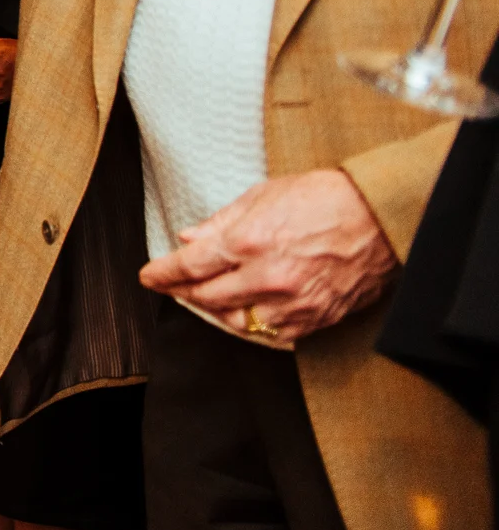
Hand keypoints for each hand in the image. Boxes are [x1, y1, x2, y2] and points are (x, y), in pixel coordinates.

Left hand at [137, 169, 398, 345]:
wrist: (381, 217)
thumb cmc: (324, 198)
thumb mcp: (263, 196)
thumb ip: (221, 222)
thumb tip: (188, 238)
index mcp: (249, 241)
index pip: (190, 267)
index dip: (163, 274)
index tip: (148, 277)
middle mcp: (268, 277)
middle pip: (207, 298)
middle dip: (183, 293)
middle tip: (173, 287)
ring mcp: (294, 302)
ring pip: (238, 322)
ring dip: (217, 311)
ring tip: (208, 298)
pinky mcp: (317, 317)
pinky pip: (274, 333)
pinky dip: (254, 324)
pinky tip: (247, 310)